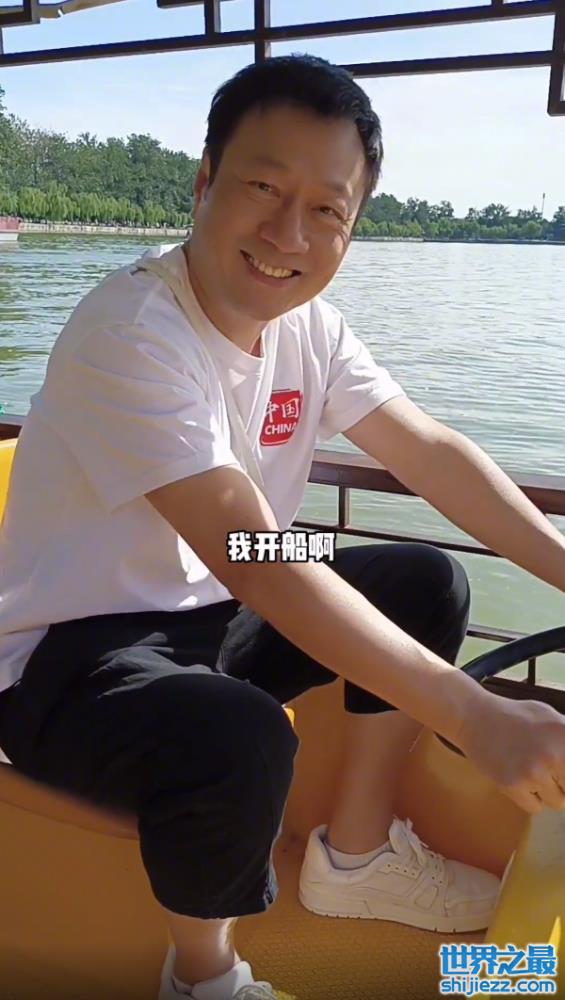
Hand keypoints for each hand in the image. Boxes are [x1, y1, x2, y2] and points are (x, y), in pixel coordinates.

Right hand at [459, 694, 564, 813]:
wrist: (476, 718)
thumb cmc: (516, 717)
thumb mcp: (552, 717)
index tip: (560, 775)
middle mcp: (554, 755)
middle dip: (562, 783)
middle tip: (546, 768)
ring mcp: (533, 772)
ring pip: (557, 802)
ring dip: (546, 792)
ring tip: (529, 770)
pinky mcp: (513, 785)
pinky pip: (535, 807)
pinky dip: (528, 798)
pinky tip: (517, 776)